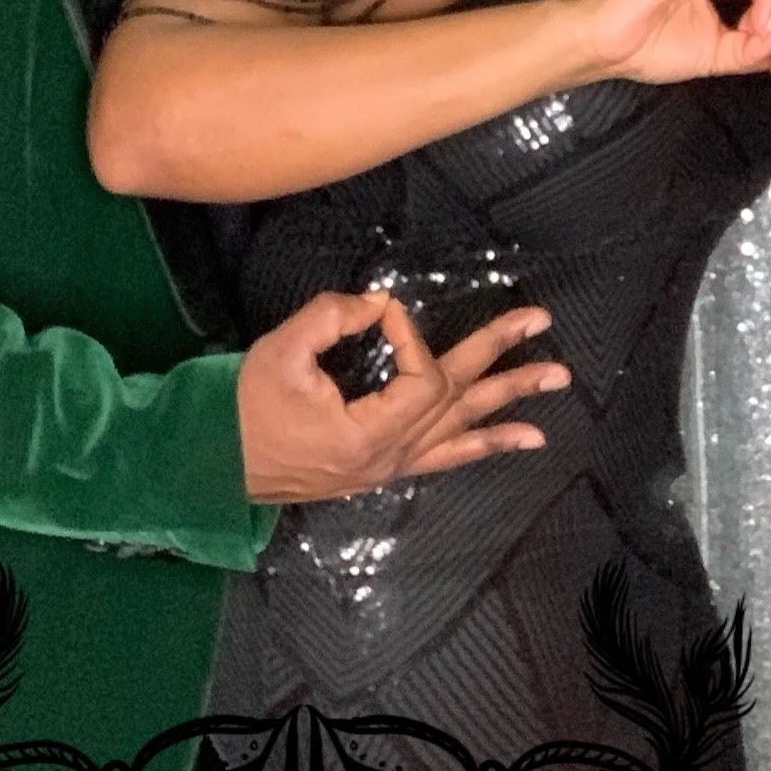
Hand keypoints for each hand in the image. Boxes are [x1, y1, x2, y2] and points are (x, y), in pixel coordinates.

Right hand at [238, 296, 569, 500]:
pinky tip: (522, 437)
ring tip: (556, 382)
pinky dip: (484, 444)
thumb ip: (331, 317)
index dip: (412, 338)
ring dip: (511, 405)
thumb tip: (379, 302)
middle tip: (542, 324)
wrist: (214, 465)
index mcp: (369, 434)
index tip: (385, 315)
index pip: (421, 377)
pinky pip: (446, 457)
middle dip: (502, 359)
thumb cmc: (243, 409)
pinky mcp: (383, 468)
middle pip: (459, 400)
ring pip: (463, 432)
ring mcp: (391, 466)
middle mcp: (391, 456)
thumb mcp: (280, 352)